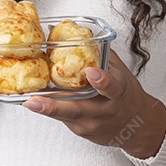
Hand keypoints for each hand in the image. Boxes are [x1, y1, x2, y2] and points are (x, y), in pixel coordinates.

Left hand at [21, 50, 165, 158]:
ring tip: (28, 101)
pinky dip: (52, 110)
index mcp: (118, 92)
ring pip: (66, 117)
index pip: (112, 87)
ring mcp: (92, 124)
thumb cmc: (126, 95)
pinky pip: (64, 119)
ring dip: (46, 109)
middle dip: (54, 107)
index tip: (91, 72)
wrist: (137, 126)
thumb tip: (76, 33)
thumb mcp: (120, 71)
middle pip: (78, 110)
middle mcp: (104, 111)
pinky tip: (39, 102)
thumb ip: (99, 54)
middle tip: (34, 101)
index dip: (102, 80)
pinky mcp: (82, 132)